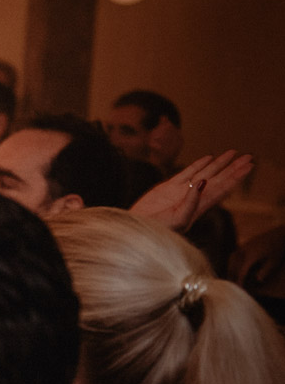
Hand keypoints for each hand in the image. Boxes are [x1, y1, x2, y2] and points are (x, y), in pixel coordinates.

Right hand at [129, 150, 252, 231]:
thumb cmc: (157, 230)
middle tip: (248, 157)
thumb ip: (191, 202)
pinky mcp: (168, 187)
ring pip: (206, 173)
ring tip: (233, 152)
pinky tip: (208, 158)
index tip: (248, 166)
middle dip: (233, 168)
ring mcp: (181, 191)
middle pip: (219, 179)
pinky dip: (198, 165)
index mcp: (199, 207)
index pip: (223, 188)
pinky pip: (187, 172)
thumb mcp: (177, 220)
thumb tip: (203, 182)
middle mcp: (194, 198)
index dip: (236, 177)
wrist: (135, 229)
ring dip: (220, 164)